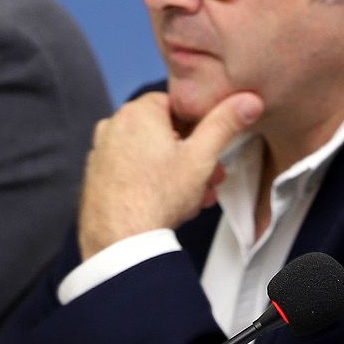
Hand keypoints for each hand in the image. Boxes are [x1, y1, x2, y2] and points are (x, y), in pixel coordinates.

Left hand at [76, 89, 262, 258]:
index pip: (175, 105)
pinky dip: (148, 183)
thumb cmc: (159, 196)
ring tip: (193, 199)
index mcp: (137, 112)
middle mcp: (113, 126)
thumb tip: (249, 100)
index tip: (209, 150)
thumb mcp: (201, 158)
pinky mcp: (95, 178)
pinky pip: (130, 172)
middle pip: (163, 134)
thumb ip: (225, 124)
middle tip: (210, 180)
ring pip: (148, 155)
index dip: (198, 128)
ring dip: (175, 173)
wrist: (120, 242)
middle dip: (191, 157)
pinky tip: (166, 205)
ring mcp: (100, 152)